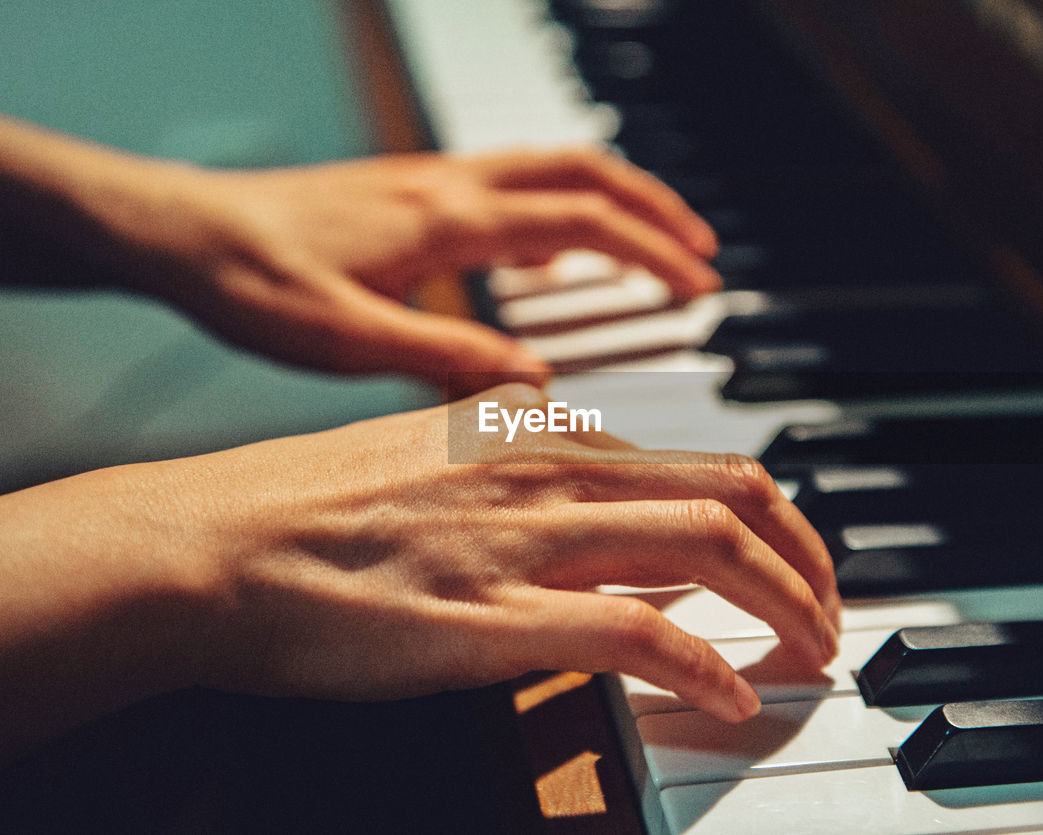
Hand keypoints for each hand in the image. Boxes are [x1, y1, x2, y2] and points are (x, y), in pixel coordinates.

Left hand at [118, 148, 720, 394]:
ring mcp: (429, 182)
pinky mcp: (408, 193)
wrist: (175, 230)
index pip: (581, 219)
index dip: (651, 251)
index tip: (698, 284)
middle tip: (701, 252)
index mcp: (445, 221)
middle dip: (654, 210)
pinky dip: (554, 207)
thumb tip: (538, 377)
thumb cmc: (247, 280)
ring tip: (652, 242)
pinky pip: (506, 183)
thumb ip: (448, 356)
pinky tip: (550, 247)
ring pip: (547, 168)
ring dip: (612, 200)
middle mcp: (447, 186)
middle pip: (582, 173)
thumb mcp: (347, 340)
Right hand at [183, 383, 838, 722]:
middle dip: (807, 558)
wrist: (212, 544)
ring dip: (785, 606)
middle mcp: (549, 472)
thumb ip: (526, 476)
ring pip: (711, 550)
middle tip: (825, 613)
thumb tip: (598, 506)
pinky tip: (728, 698)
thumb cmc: (313, 511)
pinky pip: (638, 635)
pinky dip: (704, 667)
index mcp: (539, 434)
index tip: (790, 567)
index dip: (771, 521)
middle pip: (734, 495)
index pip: (702, 464)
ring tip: (809, 655)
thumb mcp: (437, 461)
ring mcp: (525, 541)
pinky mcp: (491, 616)